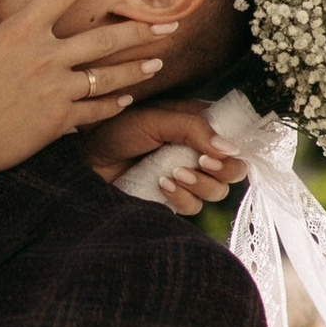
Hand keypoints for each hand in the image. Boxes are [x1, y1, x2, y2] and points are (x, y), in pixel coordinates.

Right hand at [0, 0, 170, 179]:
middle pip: (102, 38)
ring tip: (159, 61)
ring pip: (107, 76)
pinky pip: (95, 109)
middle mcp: (42, 58)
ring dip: (137, 68)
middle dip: (140, 30)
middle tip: (172, 23)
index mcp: (17, 32)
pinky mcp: (56, 121)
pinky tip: (128, 97)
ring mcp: (53, 92)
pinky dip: (114, 103)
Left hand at [81, 98, 246, 216]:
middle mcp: (198, 151)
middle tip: (200, 162)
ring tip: (171, 172)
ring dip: (199, 184)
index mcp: (200, 125)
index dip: (235, 148)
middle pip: (234, 170)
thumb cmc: (118, 128)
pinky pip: (194, 207)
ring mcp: (187, 176)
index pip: (237, 139)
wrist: (88, 156)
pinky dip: (181, 198)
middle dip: (221, 170)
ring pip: (217, 192)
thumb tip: (229, 148)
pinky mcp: (173, 197)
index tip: (215, 150)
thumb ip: (195, 129)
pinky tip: (161, 184)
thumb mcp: (157, 119)